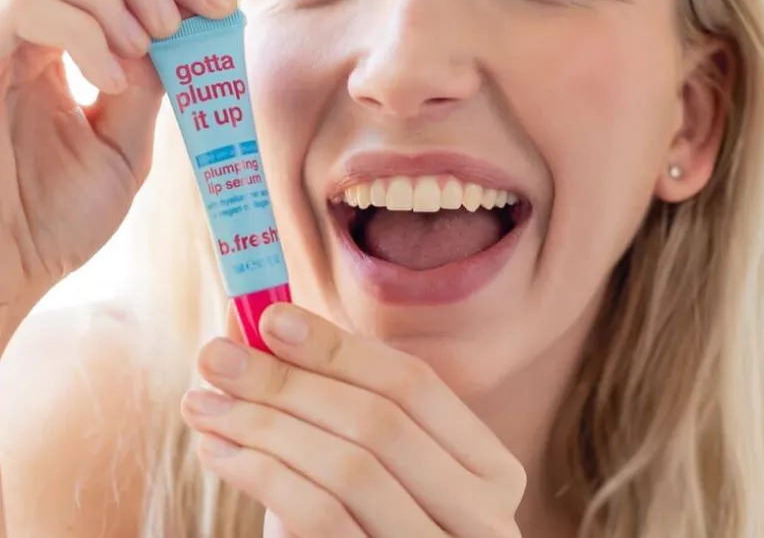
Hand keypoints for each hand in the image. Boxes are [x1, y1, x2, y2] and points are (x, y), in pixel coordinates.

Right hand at [0, 0, 235, 315]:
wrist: (6, 278)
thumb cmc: (51, 219)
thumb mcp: (122, 138)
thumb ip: (148, 78)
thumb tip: (183, 26)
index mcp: (45, 30)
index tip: (218, 2)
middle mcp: (4, 20)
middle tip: (177, 19)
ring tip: (142, 45)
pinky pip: (13, 2)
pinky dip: (78, 28)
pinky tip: (109, 78)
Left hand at [181, 304, 525, 536]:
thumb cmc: (362, 525)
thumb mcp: (361, 459)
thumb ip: (327, 392)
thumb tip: (253, 319)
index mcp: (488, 466)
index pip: (413, 383)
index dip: (340, 346)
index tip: (269, 317)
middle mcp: (483, 514)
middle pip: (379, 421)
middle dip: (290, 381)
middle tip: (218, 357)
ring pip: (349, 468)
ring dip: (265, 425)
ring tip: (204, 403)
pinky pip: (321, 517)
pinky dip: (264, 476)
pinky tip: (219, 451)